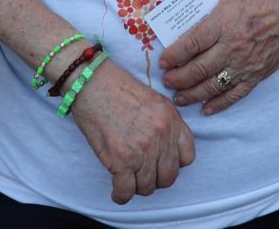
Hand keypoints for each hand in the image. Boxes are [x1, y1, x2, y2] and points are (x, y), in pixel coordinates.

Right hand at [68, 60, 195, 203]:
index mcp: (172, 120)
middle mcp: (161, 137)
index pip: (187, 158)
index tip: (161, 162)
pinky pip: (126, 192)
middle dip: (156, 179)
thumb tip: (165, 148)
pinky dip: (121, 195)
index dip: (174, 163)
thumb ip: (165, 124)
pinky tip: (117, 191)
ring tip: (127, 179)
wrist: (91, 83)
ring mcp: (142, 150)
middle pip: (169, 177)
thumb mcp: (154, 100)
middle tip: (142, 173)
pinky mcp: (120, 160)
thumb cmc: (117, 88)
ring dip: (137, 187)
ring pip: (148, 187)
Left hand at [158, 0, 278, 114]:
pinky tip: (206, 108)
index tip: (162, 61)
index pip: (191, 43)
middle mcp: (232, 46)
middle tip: (166, 80)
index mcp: (223, 22)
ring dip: (192, 94)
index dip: (173, 55)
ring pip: (213, 85)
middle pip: (198, 68)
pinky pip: (235, 94)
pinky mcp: (258, 74)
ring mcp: (246, 63)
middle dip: (178, 78)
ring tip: (178, 97)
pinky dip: (219, 104)